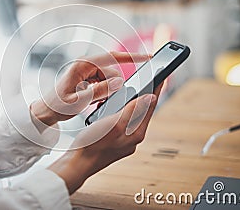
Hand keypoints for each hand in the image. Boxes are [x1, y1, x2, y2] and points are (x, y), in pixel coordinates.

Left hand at [30, 52, 148, 125]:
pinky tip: (95, 100)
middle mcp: (85, 64)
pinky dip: (103, 91)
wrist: (46, 110)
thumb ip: (99, 91)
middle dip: (113, 87)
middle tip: (102, 101)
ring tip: (95, 102)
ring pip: (109, 78)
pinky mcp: (87, 77)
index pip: (112, 57)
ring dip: (107, 91)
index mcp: (82, 65)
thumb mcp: (79, 102)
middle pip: (112, 72)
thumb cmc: (58, 106)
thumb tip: (119, 83)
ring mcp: (86, 70)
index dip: (132, 57)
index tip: (149, 57)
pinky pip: (103, 82)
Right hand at [48, 83, 162, 193]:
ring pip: (130, 116)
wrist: (77, 163)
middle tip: (148, 80)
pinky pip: (120, 122)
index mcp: (136, 133)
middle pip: (142, 111)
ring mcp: (123, 140)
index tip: (162, 75)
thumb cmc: (93, 144)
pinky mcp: (114, 140)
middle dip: (143, 95)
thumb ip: (133, 110)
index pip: (150, 107)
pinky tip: (108, 107)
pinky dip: (117, 111)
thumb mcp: (114, 124)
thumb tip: (151, 97)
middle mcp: (132, 137)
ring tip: (127, 90)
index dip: (156, 90)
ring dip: (128, 103)